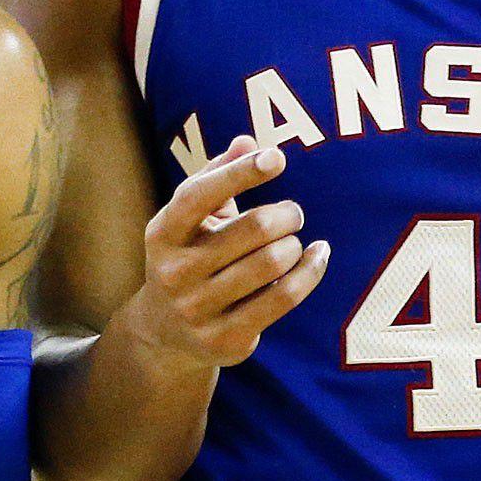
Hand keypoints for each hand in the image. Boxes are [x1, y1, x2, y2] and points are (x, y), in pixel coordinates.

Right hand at [123, 137, 329, 370]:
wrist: (164, 331)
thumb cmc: (189, 256)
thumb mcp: (193, 217)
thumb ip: (217, 175)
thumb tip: (248, 141)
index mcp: (163, 233)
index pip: (199, 195)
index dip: (240, 172)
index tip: (277, 158)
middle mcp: (175, 272)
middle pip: (253, 230)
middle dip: (285, 214)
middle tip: (293, 212)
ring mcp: (198, 309)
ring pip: (271, 264)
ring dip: (294, 245)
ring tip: (294, 241)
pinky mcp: (225, 339)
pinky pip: (283, 298)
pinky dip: (310, 272)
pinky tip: (317, 256)